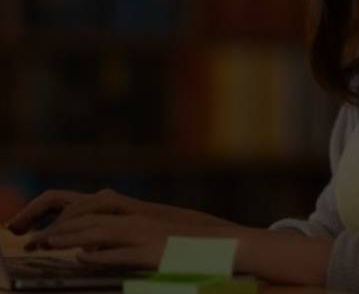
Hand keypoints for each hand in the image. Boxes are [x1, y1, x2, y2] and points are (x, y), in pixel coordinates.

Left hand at [7, 188, 243, 268]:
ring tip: (44, 246)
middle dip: (57, 227)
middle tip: (30, 240)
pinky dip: (99, 254)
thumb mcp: (151, 236)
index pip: (91, 207)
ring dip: (70, 237)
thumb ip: (121, 240)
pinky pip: (121, 252)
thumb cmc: (185, 245)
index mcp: (134, 214)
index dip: (63, 217)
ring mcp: (144, 234)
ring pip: (100, 230)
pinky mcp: (153, 252)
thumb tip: (88, 249)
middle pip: (90, 216)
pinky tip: (81, 258)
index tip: (37, 230)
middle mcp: (136, 219)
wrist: (220, 246)